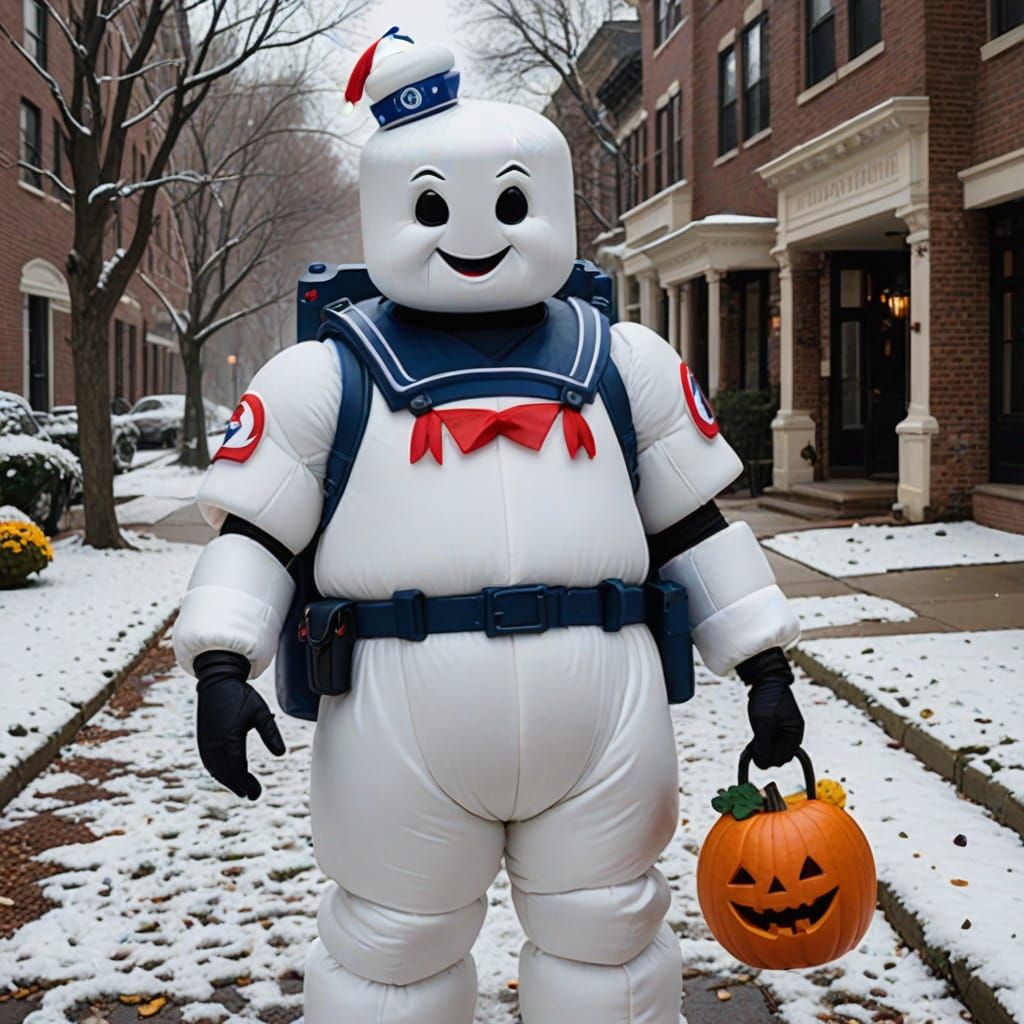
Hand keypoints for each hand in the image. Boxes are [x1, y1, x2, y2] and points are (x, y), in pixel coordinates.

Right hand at [194, 650, 285, 799]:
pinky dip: (219, 772)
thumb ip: (271, 733)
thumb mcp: (260, 712)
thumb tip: (282, 754)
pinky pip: (209, 762)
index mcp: (229, 739)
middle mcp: (214, 744)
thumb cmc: (240, 695)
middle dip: (239, 786)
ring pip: (216, 770)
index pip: (238, 769)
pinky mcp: (203, 739)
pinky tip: (227, 775)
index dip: (247, 783)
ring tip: (242, 788)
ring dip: (228, 781)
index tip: (256, 793)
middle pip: (226, 773)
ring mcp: (206, 742)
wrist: (217, 680)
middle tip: (252, 795)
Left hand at [746, 676, 803, 768]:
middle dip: (766, 755)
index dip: (769, 759)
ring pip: (775, 750)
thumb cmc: (768, 697)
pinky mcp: (777, 726)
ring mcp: (785, 730)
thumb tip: (762, 760)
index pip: (784, 757)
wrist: (766, 678)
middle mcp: (793, 733)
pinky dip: (763, 744)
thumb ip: (763, 742)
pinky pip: (771, 742)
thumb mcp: (763, 721)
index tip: (756, 756)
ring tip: (752, 746)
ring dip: (764, 750)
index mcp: (795, 733)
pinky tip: (753, 743)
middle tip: (753, 750)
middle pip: (780, 756)